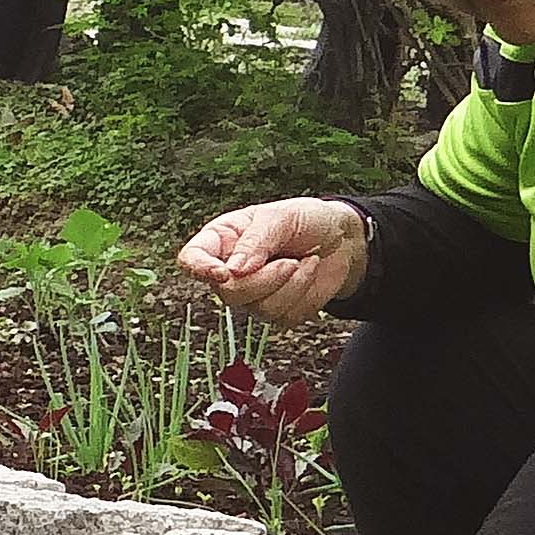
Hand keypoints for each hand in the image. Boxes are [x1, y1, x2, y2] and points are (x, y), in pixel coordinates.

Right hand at [178, 197, 366, 323]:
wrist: (342, 239)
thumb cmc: (306, 220)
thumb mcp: (282, 217)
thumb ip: (256, 241)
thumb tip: (235, 271)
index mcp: (222, 240)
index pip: (192, 259)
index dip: (200, 269)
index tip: (224, 273)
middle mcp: (231, 271)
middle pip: (228, 293)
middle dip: (265, 279)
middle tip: (290, 261)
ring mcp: (252, 295)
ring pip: (259, 309)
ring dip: (291, 285)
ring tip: (305, 261)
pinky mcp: (277, 312)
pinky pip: (283, 317)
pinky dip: (304, 295)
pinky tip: (308, 273)